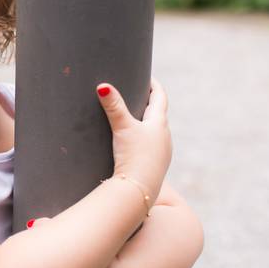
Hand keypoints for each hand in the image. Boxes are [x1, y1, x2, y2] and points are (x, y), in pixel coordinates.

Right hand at [96, 78, 171, 201]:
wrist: (139, 190)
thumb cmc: (133, 156)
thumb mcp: (122, 128)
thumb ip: (113, 106)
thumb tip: (103, 86)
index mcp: (159, 124)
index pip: (160, 97)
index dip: (154, 85)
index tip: (148, 77)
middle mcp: (165, 136)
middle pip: (159, 114)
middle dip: (149, 103)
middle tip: (138, 93)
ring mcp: (162, 152)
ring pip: (156, 131)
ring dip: (147, 122)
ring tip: (134, 118)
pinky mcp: (156, 165)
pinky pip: (152, 146)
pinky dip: (145, 138)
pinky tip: (134, 144)